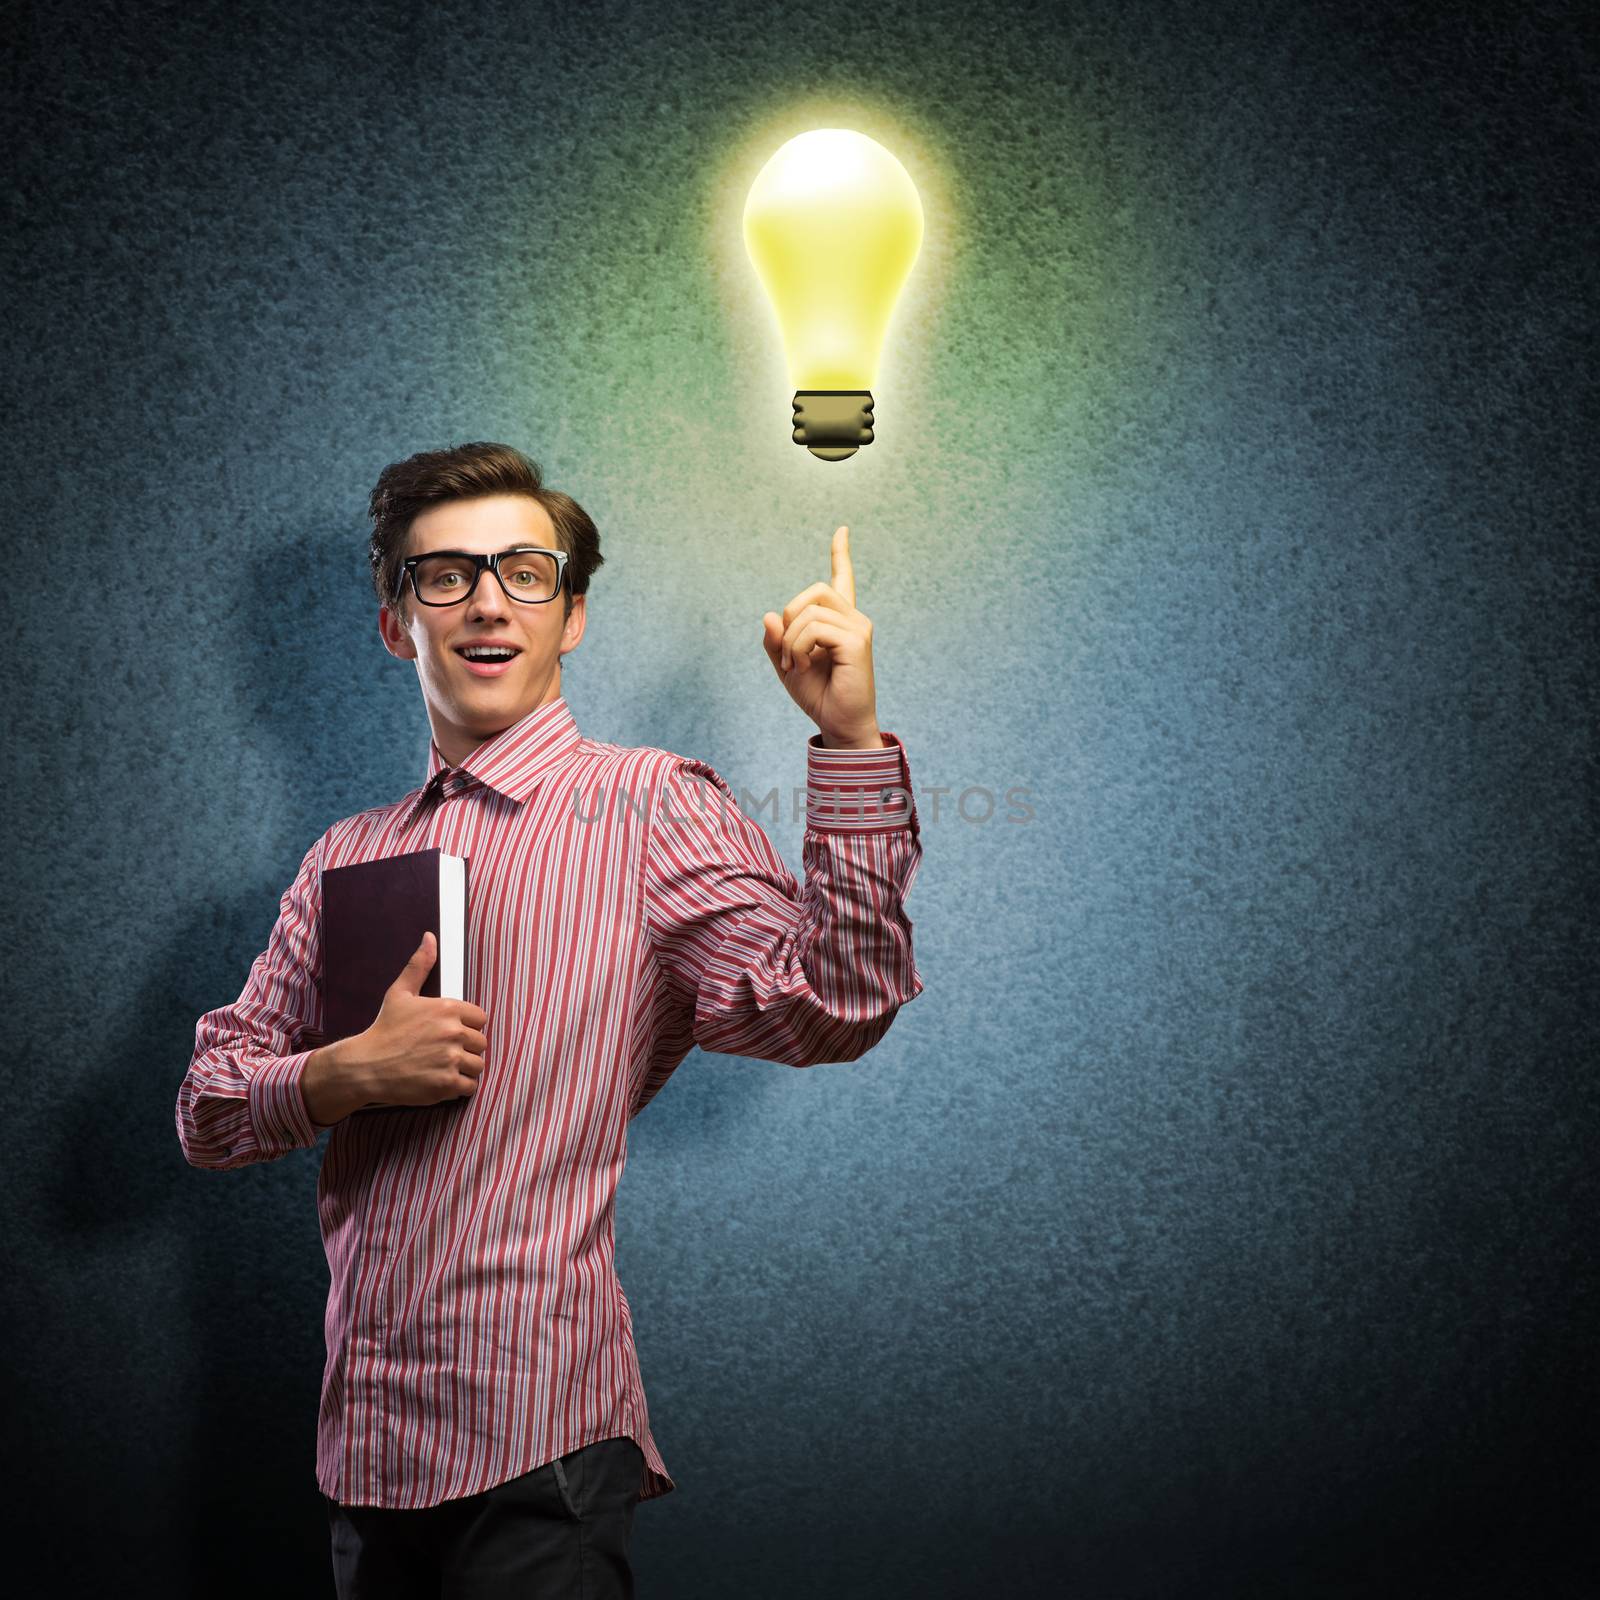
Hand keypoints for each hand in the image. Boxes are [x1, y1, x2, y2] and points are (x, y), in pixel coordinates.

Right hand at [308, 931, 489, 1120]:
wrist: (365, 1066)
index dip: (466, 1027)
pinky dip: (460, 1087)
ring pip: (478, 1065)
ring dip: (465, 1069)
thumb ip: (419, 965)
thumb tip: (430, 937)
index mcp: (447, 1009)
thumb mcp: (400, 993)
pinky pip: (470, 1086)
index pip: (480, 1018)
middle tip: (444, 1053)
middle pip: (481, 1043)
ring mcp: (451, 1059)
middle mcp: (452, 1032)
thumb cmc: (384, 1029)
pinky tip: (443, 1082)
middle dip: (466, 1049)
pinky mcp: (447, 1084)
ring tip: (445, 1068)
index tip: (450, 1034)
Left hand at [761, 526, 883, 747]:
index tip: (842, 530)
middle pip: (815, 590)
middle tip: (788, 653)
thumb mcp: (786, 665)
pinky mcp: (857, 641)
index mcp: (839, 621)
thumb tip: (770, 616)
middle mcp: (853, 619)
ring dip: (790, 640)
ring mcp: (858, 628)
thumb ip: (775, 640)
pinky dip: (798, 648)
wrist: (838, 724)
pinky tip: (803, 667)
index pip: (842, 579)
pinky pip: (814, 629)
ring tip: (795, 666)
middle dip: (790, 617)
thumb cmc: (817, 696)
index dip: (841, 553)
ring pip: (809, 611)